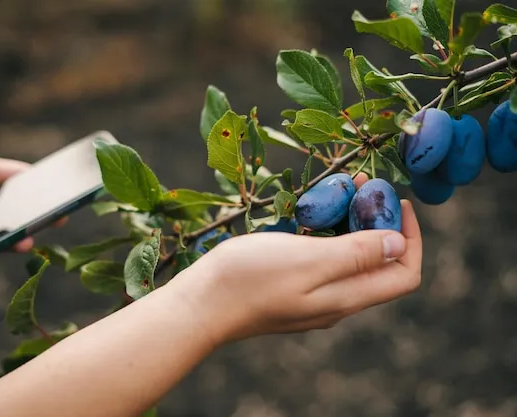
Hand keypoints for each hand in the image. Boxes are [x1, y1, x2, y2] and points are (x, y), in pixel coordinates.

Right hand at [170, 173, 421, 344]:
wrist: (200, 304)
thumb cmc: (250, 278)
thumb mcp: (308, 259)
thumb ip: (357, 255)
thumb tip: (399, 244)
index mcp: (346, 297)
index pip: (404, 274)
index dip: (410, 237)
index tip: (397, 202)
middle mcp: (335, 301)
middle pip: (378, 264)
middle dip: (377, 222)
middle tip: (359, 186)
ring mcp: (312, 298)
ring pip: (349, 260)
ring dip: (350, 225)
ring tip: (335, 192)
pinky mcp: (291, 289)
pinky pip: (322, 261)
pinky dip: (325, 234)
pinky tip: (307, 215)